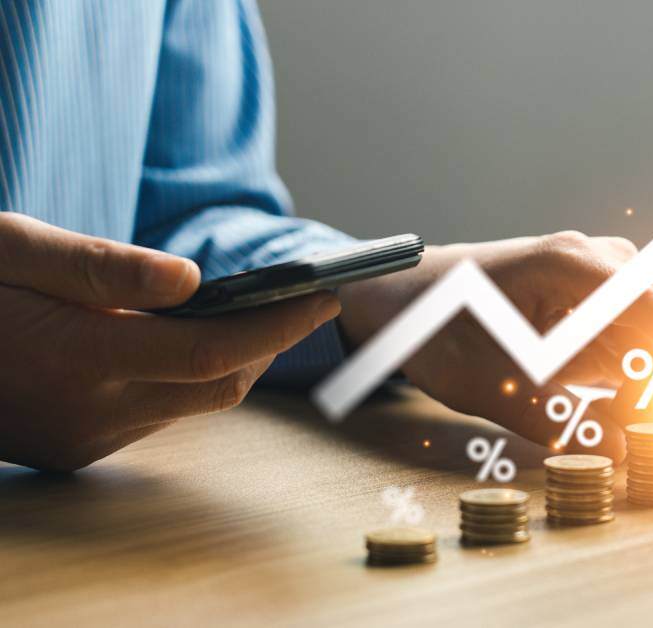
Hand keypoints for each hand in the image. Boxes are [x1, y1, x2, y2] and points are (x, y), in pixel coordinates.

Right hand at [0, 214, 340, 470]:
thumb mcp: (11, 248)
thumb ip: (101, 268)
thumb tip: (193, 280)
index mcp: (75, 358)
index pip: (213, 351)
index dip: (279, 323)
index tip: (327, 291)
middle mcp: (86, 413)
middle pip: (217, 387)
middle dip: (268, 344)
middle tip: (304, 296)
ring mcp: (80, 440)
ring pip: (190, 405)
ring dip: (227, 361)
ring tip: (255, 310)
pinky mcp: (72, 449)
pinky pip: (154, 414)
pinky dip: (183, 377)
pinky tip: (184, 339)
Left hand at [338, 231, 652, 459]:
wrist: (400, 297)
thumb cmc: (436, 325)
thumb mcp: (485, 380)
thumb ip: (552, 418)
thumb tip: (619, 454)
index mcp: (571, 263)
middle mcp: (595, 262)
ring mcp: (597, 281)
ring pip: (652, 339)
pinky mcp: (592, 306)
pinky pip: (630, 345)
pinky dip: (633, 383)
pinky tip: (626, 419)